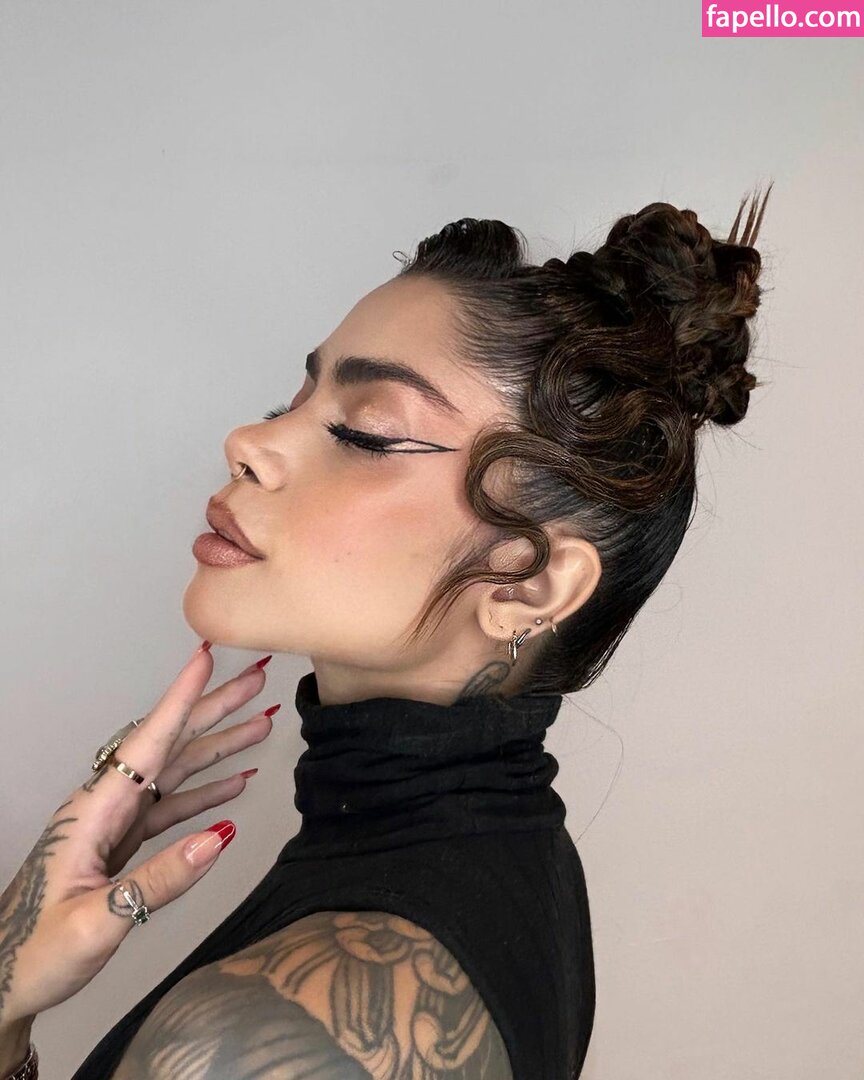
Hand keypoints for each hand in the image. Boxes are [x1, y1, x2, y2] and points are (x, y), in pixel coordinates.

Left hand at [0, 642, 277, 1027]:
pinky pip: (171, 805)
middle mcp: (105, 805)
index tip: (205, 658)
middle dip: (213, 708)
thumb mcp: (98, 921)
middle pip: (168, 744)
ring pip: (175, 770)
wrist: (3, 981)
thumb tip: (219, 837)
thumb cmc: (35, 952)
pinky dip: (206, 790)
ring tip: (261, 723)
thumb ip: (160, 879)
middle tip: (256, 679)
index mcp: (93, 811)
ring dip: (218, 745)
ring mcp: (114, 823)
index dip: (180, 699)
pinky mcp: (121, 843)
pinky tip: (236, 783)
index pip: (146, 742)